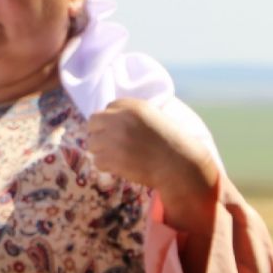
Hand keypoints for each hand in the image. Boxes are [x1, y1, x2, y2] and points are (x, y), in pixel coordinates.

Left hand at [87, 98, 218, 230]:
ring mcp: (112, 138)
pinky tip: (123, 166)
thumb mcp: (154, 118)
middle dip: (100, 132)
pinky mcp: (109, 157)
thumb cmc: (171, 143)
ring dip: (103, 151)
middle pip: (93, 122)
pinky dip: (107, 166)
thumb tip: (108, 120)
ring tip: (122, 156)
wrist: (180, 165)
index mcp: (133, 106)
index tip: (123, 130)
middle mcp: (120, 119)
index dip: (113, 120)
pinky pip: (97, 161)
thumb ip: (132, 116)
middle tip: (113, 143)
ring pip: (92, 143)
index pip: (108, 107)